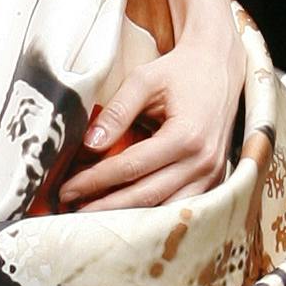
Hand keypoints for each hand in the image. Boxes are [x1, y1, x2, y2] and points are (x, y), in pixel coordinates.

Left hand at [56, 37, 236, 210]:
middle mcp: (203, 161)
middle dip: (105, 205)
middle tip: (72, 207)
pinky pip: (179, 206)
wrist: (218, 68)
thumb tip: (90, 144)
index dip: (96, 180)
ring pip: (164, 209)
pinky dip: (151, 212)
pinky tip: (125, 211)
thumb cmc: (180, 72)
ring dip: (127, 216)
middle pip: (146, 195)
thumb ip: (117, 112)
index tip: (68, 187)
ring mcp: (211, 175)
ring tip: (93, 214)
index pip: (131, 166)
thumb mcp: (144, 80)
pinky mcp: (213, 180)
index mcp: (187, 136)